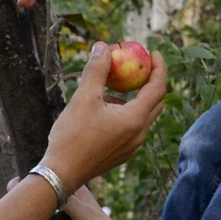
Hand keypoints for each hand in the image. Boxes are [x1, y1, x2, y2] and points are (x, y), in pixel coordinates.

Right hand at [38, 43, 167, 189]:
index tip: (153, 53)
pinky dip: (126, 113)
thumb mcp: (83, 98)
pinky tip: (103, 110)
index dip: (159, 67)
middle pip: (156, 102)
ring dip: (135, 98)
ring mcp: (132, 147)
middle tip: (138, 66)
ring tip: (111, 88)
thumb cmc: (72, 136)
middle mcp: (139, 134)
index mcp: (135, 119)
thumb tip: (103, 46)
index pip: (158, 88)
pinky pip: (132, 128)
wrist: (62, 173)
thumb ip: (96, 71)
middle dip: (151, 82)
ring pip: (143, 116)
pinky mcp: (122, 154)